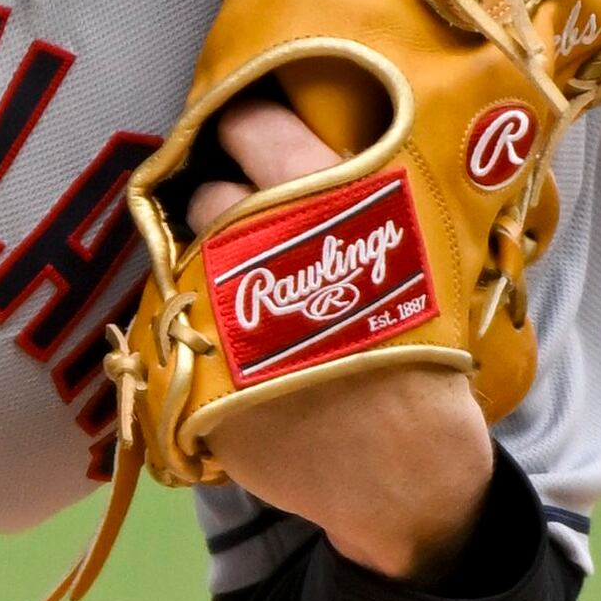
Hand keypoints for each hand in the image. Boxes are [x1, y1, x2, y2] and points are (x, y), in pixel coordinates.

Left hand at [180, 91, 496, 577]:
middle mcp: (265, 254)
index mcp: (329, 210)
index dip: (244, 124)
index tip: (244, 127)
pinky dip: (200, 331)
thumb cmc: (421, 354)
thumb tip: (290, 136)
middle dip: (228, 206)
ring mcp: (223, 318)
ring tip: (244, 288)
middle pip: (211, 197)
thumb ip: (349, 197)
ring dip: (208, 266)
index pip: (252, 127)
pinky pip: (179, 331)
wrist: (413, 476)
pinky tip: (235, 344)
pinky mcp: (197, 382)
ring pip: (186, 259)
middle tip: (256, 225)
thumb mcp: (412, 255)